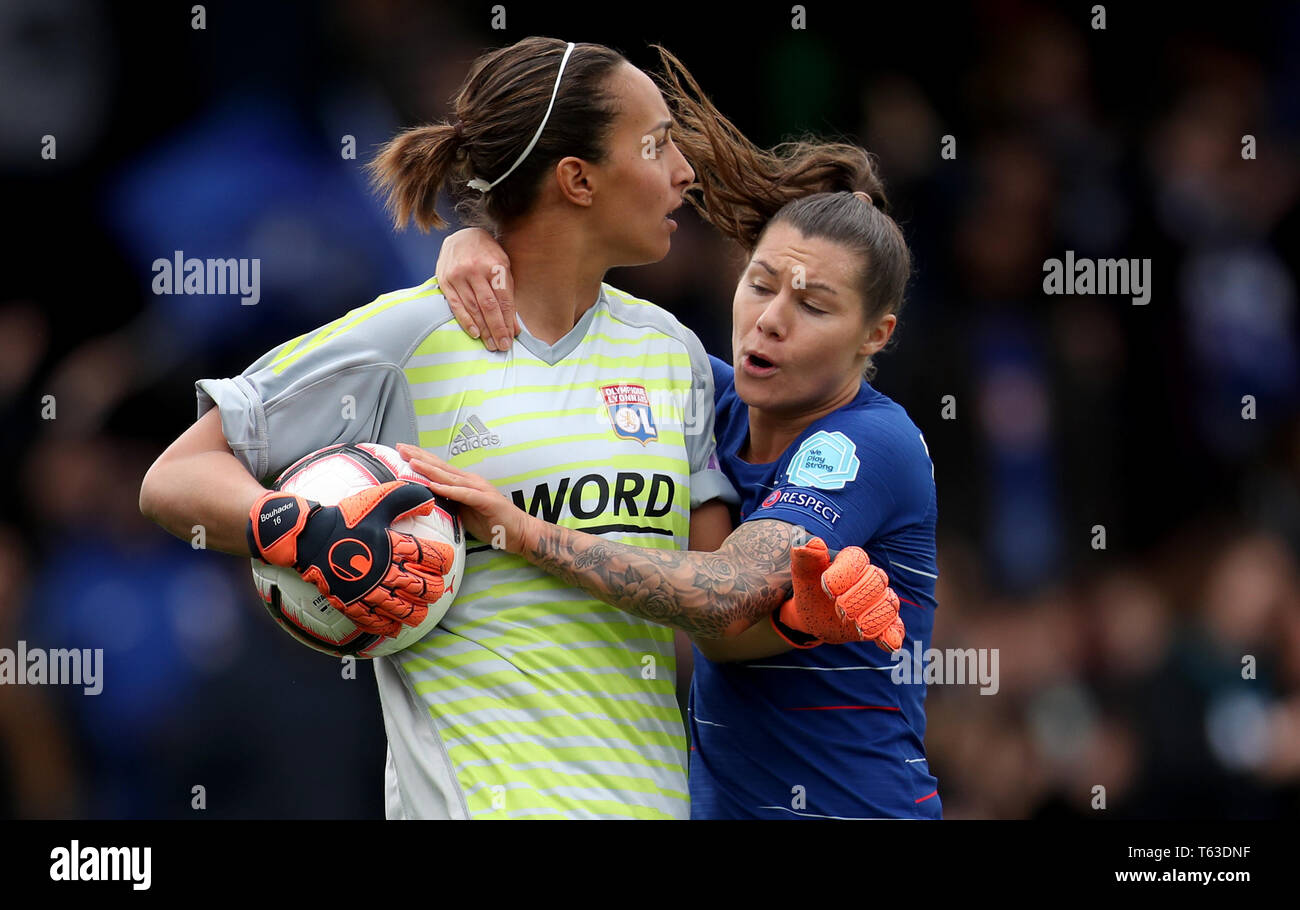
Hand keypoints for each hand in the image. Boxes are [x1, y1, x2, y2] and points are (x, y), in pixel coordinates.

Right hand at [247, 481, 455, 637]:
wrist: (310, 537)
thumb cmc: (345, 519)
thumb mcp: (377, 501)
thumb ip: (406, 498)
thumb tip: (431, 501)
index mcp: (395, 546)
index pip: (431, 557)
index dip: (443, 560)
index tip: (446, 561)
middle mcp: (385, 571)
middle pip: (422, 588)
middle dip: (434, 589)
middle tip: (435, 588)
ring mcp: (368, 589)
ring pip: (403, 609)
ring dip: (416, 611)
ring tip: (420, 611)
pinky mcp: (351, 602)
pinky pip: (374, 621)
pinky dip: (387, 626)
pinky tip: (395, 627)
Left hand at [395, 444, 531, 552]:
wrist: (519, 532)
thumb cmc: (492, 523)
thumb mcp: (464, 512)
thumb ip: (449, 503)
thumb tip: (427, 501)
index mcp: (465, 483)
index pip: (439, 468)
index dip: (421, 458)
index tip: (402, 451)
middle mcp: (471, 482)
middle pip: (441, 467)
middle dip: (420, 457)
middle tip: (401, 447)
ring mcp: (480, 490)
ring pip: (450, 477)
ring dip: (430, 469)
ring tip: (413, 462)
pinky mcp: (487, 501)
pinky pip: (464, 494)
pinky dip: (449, 489)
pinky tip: (435, 485)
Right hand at [435, 227, 516, 351]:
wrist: (462, 236)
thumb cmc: (487, 254)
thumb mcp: (504, 266)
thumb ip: (508, 293)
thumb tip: (513, 324)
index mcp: (495, 265)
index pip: (503, 299)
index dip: (508, 321)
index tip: (511, 337)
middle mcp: (476, 270)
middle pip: (489, 306)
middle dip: (497, 329)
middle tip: (502, 346)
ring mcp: (459, 275)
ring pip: (473, 308)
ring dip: (483, 329)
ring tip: (491, 344)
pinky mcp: (445, 281)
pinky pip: (456, 305)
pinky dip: (466, 321)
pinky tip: (475, 333)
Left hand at [774, 537, 903, 650]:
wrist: (813, 612)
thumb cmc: (810, 587)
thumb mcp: (802, 573)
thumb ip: (804, 556)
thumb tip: (810, 543)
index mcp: (851, 561)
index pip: (858, 559)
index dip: (844, 573)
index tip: (826, 588)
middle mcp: (869, 578)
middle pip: (877, 581)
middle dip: (859, 597)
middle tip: (839, 610)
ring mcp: (877, 601)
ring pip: (889, 604)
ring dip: (875, 617)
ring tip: (857, 628)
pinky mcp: (880, 622)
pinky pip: (895, 626)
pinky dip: (893, 635)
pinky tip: (889, 644)